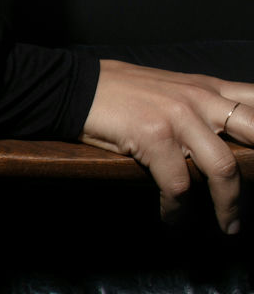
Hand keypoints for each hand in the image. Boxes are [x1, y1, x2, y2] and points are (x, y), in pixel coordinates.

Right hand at [81, 59, 253, 233]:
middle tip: (252, 208)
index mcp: (205, 86)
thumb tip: (230, 138)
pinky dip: (178, 212)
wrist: (77, 87)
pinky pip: (179, 187)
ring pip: (224, 169)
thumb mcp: (172, 88)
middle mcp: (198, 97)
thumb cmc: (123, 92)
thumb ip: (202, 105)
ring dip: (228, 208)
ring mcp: (178, 115)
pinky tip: (172, 219)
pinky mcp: (154, 135)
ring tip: (228, 227)